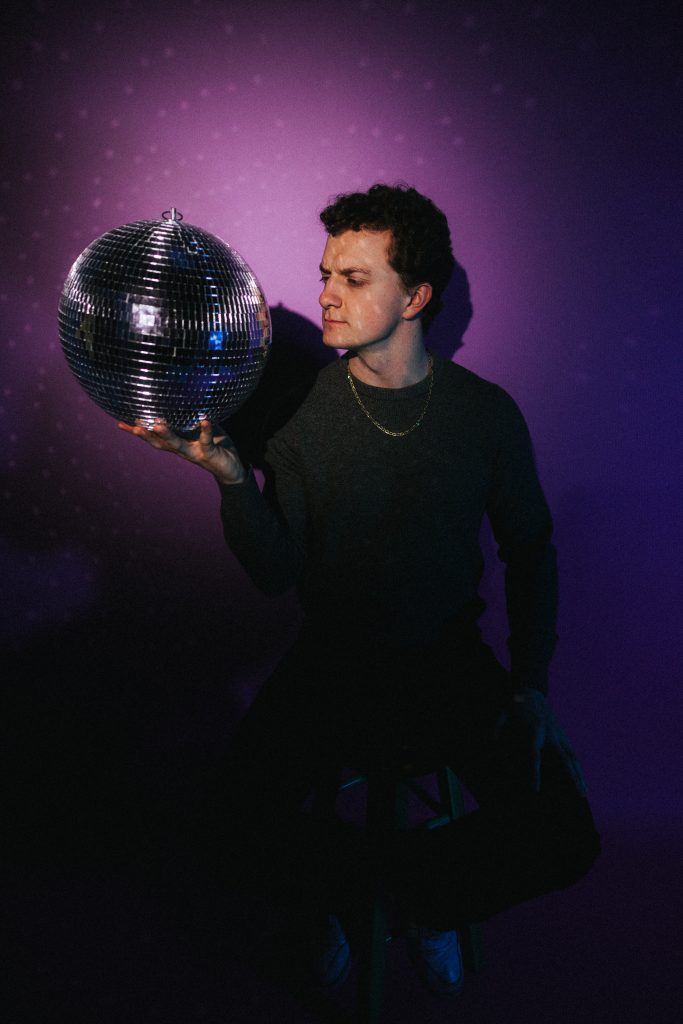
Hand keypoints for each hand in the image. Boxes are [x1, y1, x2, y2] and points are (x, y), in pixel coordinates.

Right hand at [117, 417, 245, 484]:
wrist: (232, 469)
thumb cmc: (215, 445)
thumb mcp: (201, 430)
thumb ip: (191, 417)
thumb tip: (185, 395)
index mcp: (177, 444)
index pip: (153, 437)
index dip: (137, 431)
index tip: (120, 423)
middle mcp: (182, 449)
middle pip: (159, 443)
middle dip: (145, 434)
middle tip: (133, 424)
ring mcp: (194, 452)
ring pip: (177, 444)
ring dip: (167, 435)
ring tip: (157, 425)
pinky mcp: (209, 452)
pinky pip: (206, 440)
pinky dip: (205, 430)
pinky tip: (204, 420)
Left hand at [500, 688, 586, 796]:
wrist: (530, 690)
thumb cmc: (514, 705)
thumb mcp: (502, 714)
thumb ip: (497, 728)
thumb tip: (492, 741)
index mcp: (534, 729)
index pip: (535, 755)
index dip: (535, 773)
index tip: (536, 789)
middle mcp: (551, 733)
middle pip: (564, 759)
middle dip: (571, 778)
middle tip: (578, 796)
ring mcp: (559, 733)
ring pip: (572, 757)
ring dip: (579, 775)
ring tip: (585, 794)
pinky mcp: (563, 734)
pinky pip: (572, 753)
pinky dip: (578, 767)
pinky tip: (582, 781)